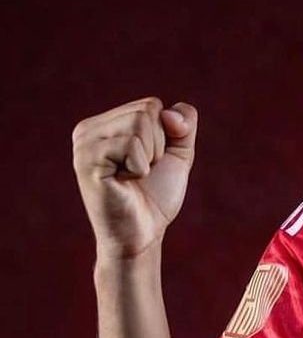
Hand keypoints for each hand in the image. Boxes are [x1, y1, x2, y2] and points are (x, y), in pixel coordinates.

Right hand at [72, 97, 197, 259]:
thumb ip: (184, 123)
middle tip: (140, 171)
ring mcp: (83, 144)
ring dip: (150, 156)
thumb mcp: (178, 152)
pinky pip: (131, 143)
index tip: (149, 161)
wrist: (143, 233)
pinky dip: (140, 167)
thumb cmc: (156, 195)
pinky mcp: (86, 161)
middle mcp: (87, 130)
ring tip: (132, 177)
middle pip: (146, 110)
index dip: (165, 135)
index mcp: (104, 124)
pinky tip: (123, 183)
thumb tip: (169, 113)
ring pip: (140, 123)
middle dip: (158, 144)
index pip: (151, 104)